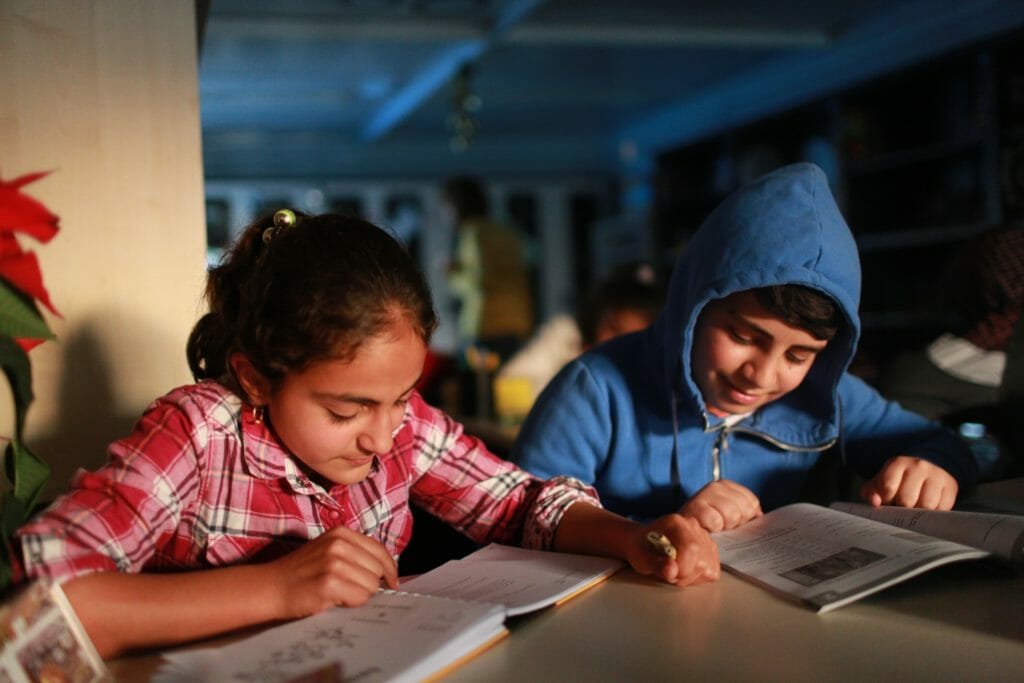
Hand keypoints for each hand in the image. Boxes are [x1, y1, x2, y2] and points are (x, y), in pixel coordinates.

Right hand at [263, 526, 398, 620]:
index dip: (389, 569)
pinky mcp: (329, 582)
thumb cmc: (300, 573)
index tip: (392, 582)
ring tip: (339, 593)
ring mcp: (334, 562)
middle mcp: (339, 543)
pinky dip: (351, 603)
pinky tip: (334, 599)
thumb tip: (386, 572)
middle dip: (370, 584)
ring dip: (359, 594)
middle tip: (350, 589)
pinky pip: (359, 597)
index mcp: (341, 533)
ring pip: (371, 585)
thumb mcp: (328, 550)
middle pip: (378, 569)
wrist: (270, 587)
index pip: (380, 550)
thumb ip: (355, 554)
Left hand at [627, 514, 719, 586]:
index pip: (691, 548)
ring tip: (675, 569)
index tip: (669, 573)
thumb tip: (672, 571)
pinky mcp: (710, 550)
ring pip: (707, 568)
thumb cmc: (641, 548)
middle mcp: (694, 526)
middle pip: (701, 561)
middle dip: (683, 575)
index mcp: (676, 523)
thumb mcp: (642, 558)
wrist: (642, 542)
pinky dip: (698, 578)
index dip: (682, 568)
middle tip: (667, 571)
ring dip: (689, 577)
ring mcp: (704, 537)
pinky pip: (712, 572)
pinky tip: (684, 571)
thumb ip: (657, 565)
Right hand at [680, 480, 762, 531]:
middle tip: (722, 527)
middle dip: (736, 523)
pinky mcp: (695, 507)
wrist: (679, 533)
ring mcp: (704, 494)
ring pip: (732, 514)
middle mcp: (715, 486)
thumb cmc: (707, 527)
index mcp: (726, 486)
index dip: (746, 518)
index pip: (752, 502)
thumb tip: (760, 517)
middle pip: (745, 508)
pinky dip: (713, 529)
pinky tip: (706, 529)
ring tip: (714, 528)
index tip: (733, 522)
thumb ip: (746, 513)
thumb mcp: (729, 516)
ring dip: (724, 527)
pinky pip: (716, 521)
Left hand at [860, 456, 957, 509]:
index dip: (885, 499)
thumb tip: (875, 503)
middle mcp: (919, 467)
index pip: (888, 486)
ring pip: (926, 507)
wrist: (930, 464)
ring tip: (914, 508)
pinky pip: (941, 509)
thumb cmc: (900, 477)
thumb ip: (870, 491)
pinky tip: (927, 508)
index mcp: (898, 463)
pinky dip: (932, 514)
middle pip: (907, 500)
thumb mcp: (882, 479)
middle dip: (901, 508)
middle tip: (901, 506)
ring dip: (918, 513)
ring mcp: (937, 476)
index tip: (887, 500)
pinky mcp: (951, 487)